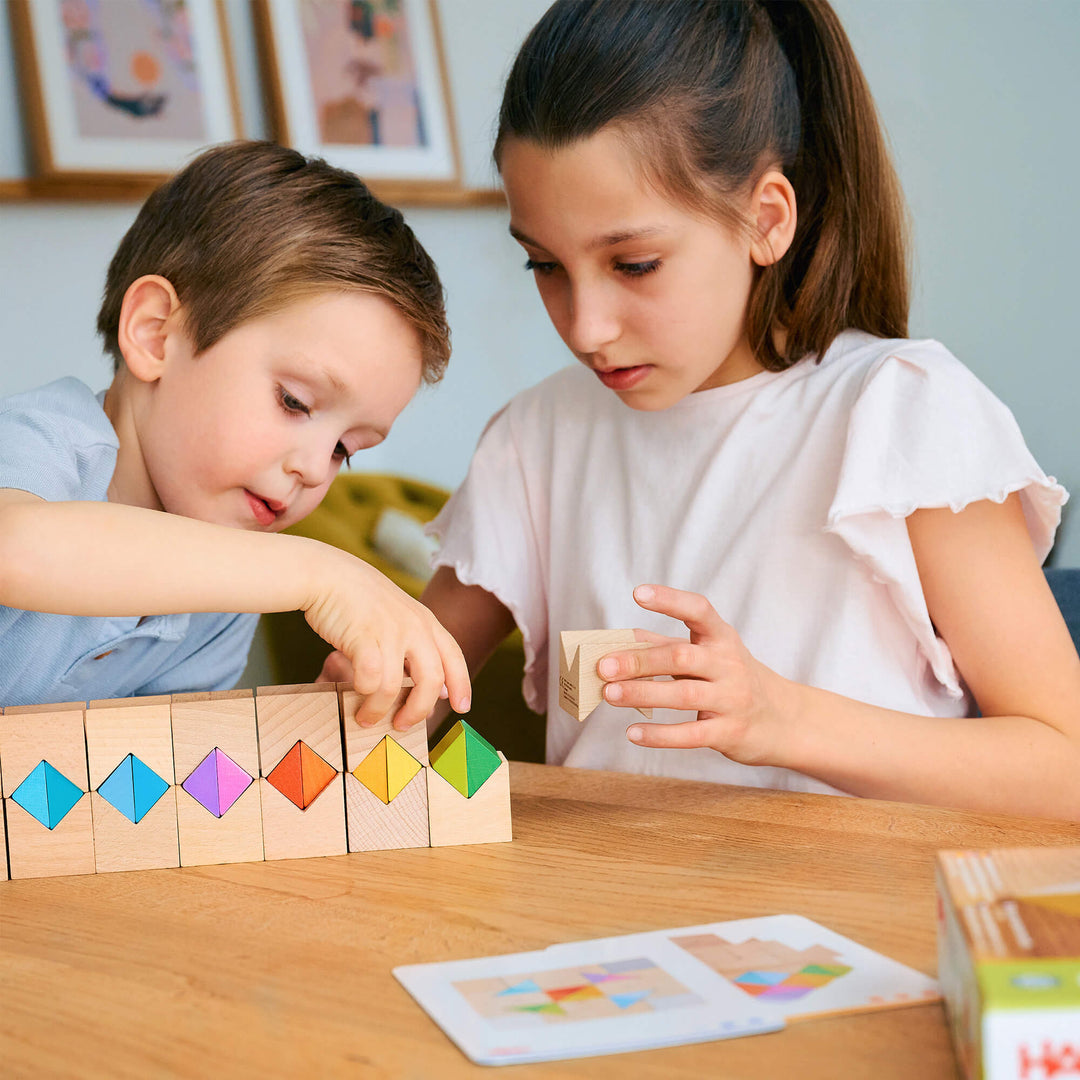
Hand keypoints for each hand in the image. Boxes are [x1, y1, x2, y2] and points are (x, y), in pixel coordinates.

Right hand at [301, 542, 469, 728]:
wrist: (326, 574)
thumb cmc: (356, 598)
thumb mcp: (397, 614)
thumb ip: (416, 643)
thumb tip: (435, 686)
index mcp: (425, 620)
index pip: (454, 656)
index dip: (462, 684)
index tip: (462, 708)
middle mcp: (414, 626)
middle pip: (432, 680)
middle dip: (420, 710)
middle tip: (403, 724)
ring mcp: (391, 632)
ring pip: (395, 687)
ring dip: (380, 710)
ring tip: (366, 718)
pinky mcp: (365, 639)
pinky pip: (371, 681)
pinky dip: (363, 695)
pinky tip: (354, 696)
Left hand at [597, 585, 791, 764]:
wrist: (786, 721)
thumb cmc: (734, 680)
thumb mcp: (711, 655)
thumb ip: (669, 646)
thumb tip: (623, 639)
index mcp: (722, 638)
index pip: (699, 610)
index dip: (670, 600)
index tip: (638, 593)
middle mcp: (729, 664)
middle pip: (680, 657)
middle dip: (639, 661)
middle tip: (603, 667)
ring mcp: (732, 699)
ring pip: (683, 694)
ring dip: (642, 693)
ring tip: (609, 694)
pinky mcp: (729, 732)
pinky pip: (691, 733)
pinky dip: (660, 735)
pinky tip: (633, 733)